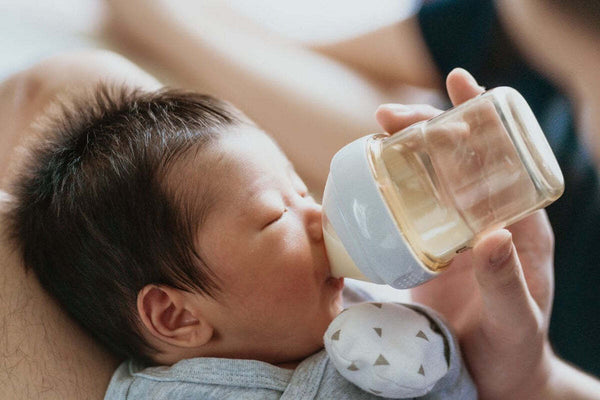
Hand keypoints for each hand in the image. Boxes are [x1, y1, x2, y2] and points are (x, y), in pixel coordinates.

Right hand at [376, 68, 554, 399]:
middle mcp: (483, 219)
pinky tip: (367, 178)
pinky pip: (406, 210)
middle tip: (388, 116)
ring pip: (427, 178)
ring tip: (376, 132)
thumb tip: (494, 234)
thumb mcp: (516, 321)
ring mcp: (451, 233)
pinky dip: (388, 188)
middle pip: (455, 159)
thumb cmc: (514, 350)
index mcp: (517, 224)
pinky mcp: (427, 250)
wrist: (493, 376)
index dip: (480, 116)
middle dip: (426, 127)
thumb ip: (507, 283)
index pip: (499, 158)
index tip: (458, 78)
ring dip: (403, 151)